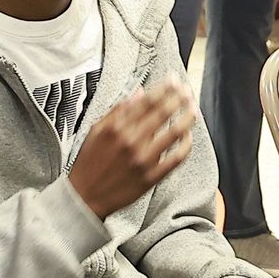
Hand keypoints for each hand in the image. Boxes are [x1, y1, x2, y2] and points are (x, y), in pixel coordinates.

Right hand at [70, 78, 195, 218]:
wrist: (85, 196)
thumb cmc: (90, 163)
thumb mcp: (96, 130)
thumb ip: (118, 110)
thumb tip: (138, 92)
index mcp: (117, 128)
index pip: (148, 101)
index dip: (165, 88)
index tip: (174, 80)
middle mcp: (132, 141)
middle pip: (163, 112)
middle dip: (180, 97)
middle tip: (187, 91)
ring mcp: (143, 160)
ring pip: (175, 132)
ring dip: (187, 117)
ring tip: (193, 109)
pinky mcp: (151, 177)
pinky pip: (176, 158)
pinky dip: (186, 145)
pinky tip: (188, 136)